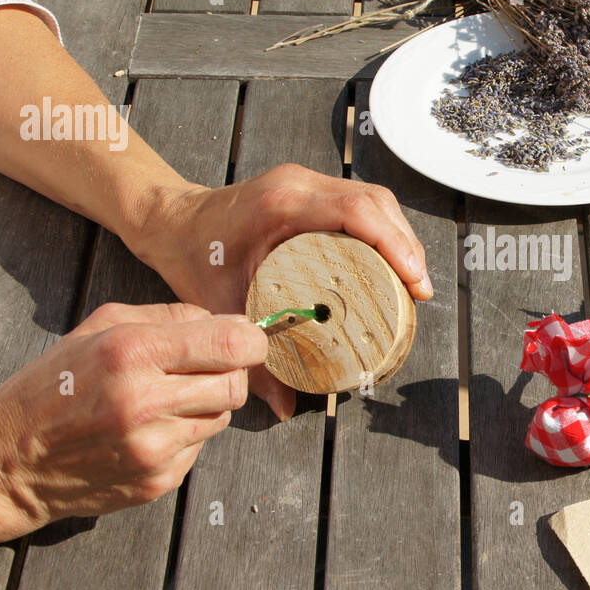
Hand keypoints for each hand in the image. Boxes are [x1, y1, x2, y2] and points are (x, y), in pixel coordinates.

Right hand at [0, 303, 265, 533]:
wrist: (9, 462)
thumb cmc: (53, 386)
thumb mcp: (99, 328)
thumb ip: (169, 317)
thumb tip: (229, 322)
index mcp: (131, 353)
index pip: (229, 344)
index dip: (250, 340)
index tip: (247, 340)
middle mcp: (145, 402)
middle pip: (235, 384)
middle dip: (230, 372)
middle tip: (203, 369)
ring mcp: (153, 448)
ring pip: (222, 417)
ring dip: (206, 405)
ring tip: (163, 401)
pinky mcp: (158, 481)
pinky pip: (200, 449)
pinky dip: (185, 436)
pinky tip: (147, 432)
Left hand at [131, 165, 432, 420]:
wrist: (169, 221)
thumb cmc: (191, 254)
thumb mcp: (220, 304)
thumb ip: (253, 358)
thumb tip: (286, 405)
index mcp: (281, 203)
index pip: (356, 211)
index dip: (394, 244)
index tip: (414, 281)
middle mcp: (299, 185)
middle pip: (376, 202)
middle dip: (406, 245)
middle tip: (419, 291)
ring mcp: (307, 184)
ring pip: (374, 200)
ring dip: (399, 237)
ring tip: (412, 281)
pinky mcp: (311, 192)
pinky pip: (360, 204)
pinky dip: (382, 231)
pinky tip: (389, 264)